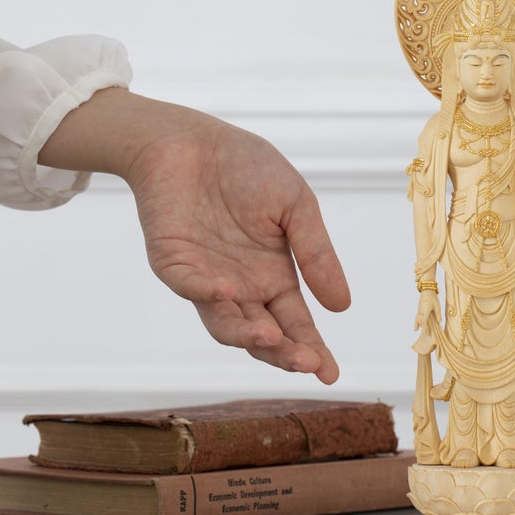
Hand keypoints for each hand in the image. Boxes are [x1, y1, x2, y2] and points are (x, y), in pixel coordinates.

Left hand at [38, 89, 350, 380]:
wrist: (194, 139)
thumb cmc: (248, 168)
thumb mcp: (297, 206)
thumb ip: (316, 253)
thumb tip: (342, 307)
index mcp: (274, 277)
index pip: (297, 326)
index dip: (313, 351)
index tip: (330, 375)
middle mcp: (241, 288)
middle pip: (264, 335)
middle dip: (285, 353)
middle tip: (307, 363)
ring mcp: (205, 279)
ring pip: (225, 324)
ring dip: (247, 336)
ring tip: (272, 339)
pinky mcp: (171, 262)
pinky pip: (188, 285)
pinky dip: (207, 292)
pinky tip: (229, 291)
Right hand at [413, 288, 440, 354]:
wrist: (427, 290)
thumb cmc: (433, 298)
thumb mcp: (437, 306)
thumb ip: (438, 314)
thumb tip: (439, 322)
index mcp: (425, 311)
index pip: (424, 322)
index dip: (425, 328)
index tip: (426, 333)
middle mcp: (421, 311)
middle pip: (420, 322)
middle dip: (422, 328)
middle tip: (425, 334)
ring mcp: (419, 310)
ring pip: (417, 319)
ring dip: (417, 324)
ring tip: (415, 330)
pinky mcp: (419, 308)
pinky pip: (417, 316)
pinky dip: (417, 320)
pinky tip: (417, 322)